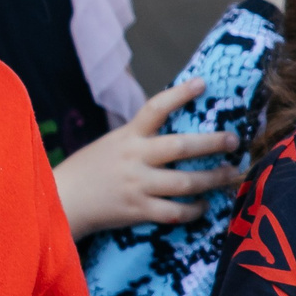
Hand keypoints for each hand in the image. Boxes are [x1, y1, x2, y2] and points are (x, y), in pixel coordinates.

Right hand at [53, 80, 245, 240]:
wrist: (62, 200)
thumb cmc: (91, 169)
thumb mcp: (112, 143)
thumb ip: (140, 137)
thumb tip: (178, 131)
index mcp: (128, 136)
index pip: (155, 108)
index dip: (180, 94)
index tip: (203, 83)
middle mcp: (134, 158)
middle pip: (181, 147)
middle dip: (213, 143)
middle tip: (234, 141)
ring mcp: (137, 185)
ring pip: (185, 182)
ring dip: (212, 179)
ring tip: (230, 175)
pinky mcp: (138, 210)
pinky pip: (175, 212)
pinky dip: (194, 209)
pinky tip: (203, 205)